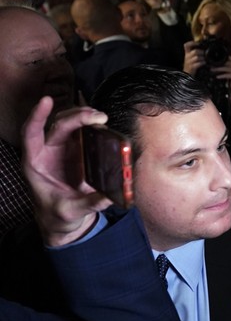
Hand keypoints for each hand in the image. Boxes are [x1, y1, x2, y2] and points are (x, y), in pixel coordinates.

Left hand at [22, 97, 112, 246]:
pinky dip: (91, 124)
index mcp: (35, 164)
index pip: (31, 134)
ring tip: (101, 118)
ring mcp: (62, 149)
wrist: (62, 220)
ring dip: (84, 115)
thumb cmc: (58, 216)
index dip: (37, 116)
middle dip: (76, 116)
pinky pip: (82, 130)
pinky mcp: (76, 151)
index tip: (47, 100)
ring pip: (69, 122)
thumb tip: (109, 196)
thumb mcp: (70, 212)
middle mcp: (46, 152)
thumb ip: (89, 203)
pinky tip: (102, 123)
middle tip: (97, 117)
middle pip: (57, 124)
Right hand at [182, 40, 205, 75]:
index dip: (192, 43)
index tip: (198, 43)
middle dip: (202, 52)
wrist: (187, 76)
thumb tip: (203, 50)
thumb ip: (195, 54)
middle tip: (204, 55)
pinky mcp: (191, 67)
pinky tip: (204, 63)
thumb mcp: (191, 59)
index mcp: (187, 54)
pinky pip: (198, 64)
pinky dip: (202, 63)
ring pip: (197, 57)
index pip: (186, 45)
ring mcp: (189, 62)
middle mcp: (187, 57)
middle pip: (195, 51)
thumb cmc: (191, 67)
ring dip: (203, 58)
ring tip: (204, 60)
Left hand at [208, 56, 230, 97]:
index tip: (225, 56)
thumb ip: (229, 70)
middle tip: (212, 65)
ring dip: (219, 69)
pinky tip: (217, 76)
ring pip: (226, 68)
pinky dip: (222, 75)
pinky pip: (227, 75)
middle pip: (228, 64)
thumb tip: (221, 66)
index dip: (230, 58)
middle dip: (219, 64)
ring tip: (213, 70)